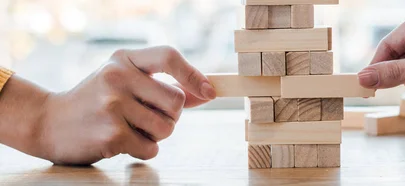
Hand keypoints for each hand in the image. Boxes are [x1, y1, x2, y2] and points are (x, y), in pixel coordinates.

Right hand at [38, 46, 215, 164]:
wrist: (48, 123)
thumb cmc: (96, 102)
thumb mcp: (125, 83)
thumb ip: (165, 86)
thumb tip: (207, 91)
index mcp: (124, 59)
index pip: (168, 56)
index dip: (193, 75)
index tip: (210, 91)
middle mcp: (117, 77)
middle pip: (176, 101)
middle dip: (171, 116)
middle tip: (147, 117)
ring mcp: (113, 105)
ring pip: (167, 128)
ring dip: (156, 136)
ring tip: (131, 129)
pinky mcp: (111, 134)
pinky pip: (151, 149)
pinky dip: (142, 150)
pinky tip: (120, 141)